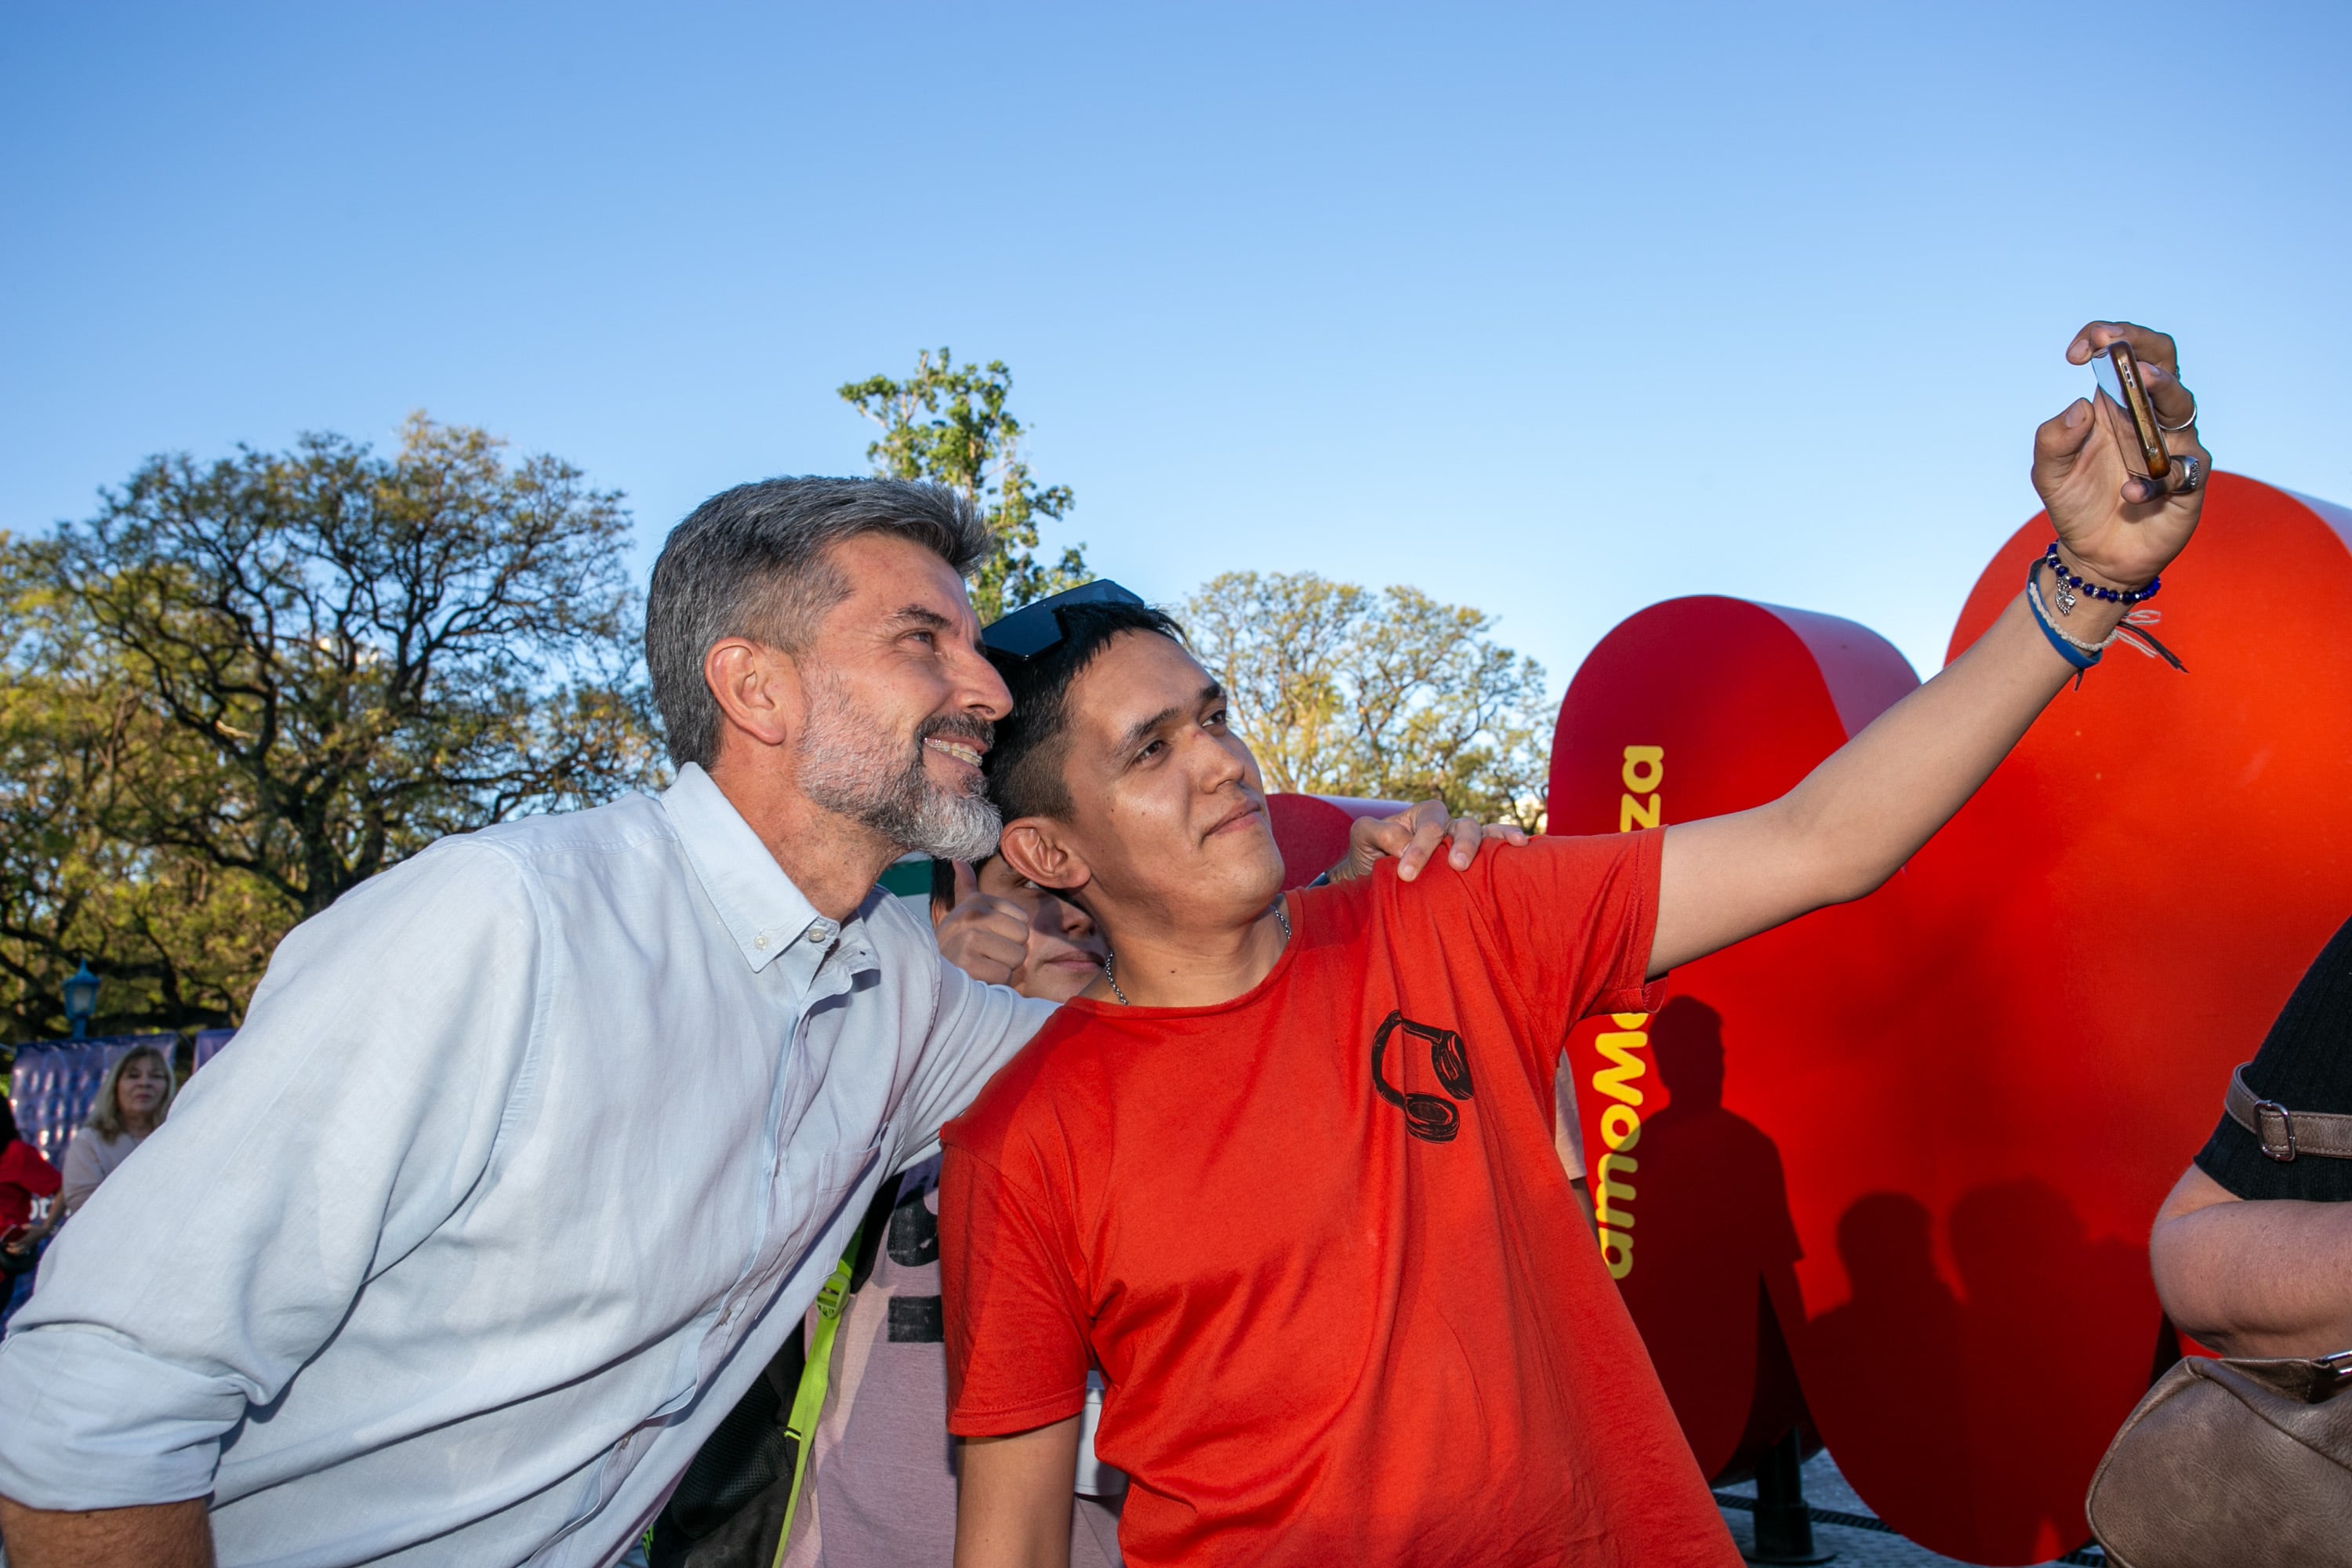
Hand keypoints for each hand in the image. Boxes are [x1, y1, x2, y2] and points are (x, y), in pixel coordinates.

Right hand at [933, 861, 1032, 986]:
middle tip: (986, 955)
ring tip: (980, 965)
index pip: (1022, 918)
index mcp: (977, 901)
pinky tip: (976, 978)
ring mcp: (969, 939)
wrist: (924, 971)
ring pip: (1016, 957)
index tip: (989, 938)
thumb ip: (965, 886)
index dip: (1010, 935)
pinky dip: (993, 983)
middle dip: (1009, 952)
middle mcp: (973, 915)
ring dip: (1001, 968)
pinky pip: (1003, 975)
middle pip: (1023, 937)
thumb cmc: (951, 943)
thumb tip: (958, 860)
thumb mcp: (960, 911)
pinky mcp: (969, 965)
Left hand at [1328, 800, 1530, 883]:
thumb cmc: (1369, 853)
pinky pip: (1494, 850)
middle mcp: (1447, 826)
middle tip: (1456, 865)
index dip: (1421, 848)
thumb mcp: (1363, 836)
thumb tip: (1406, 844)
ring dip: (1489, 844)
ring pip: (1482, 835)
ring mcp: (1461, 843)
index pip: (1429, 825)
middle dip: (1461, 844)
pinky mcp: (1472, 863)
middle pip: (1463, 826)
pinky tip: (1521, 846)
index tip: (1406, 873)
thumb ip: (1380, 832)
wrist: (1371, 876)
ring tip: (1504, 851)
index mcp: (1422, 815)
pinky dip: (1507, 842)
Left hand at [2035, 321, 2209, 591]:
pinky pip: (2181, 471)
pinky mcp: (2189, 482)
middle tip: (2114, 343)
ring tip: (2141, 381)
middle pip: (2162, 362)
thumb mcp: (2048, 472)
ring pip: (2183, 405)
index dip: (2107, 338)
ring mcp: (2173, 447)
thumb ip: (2054, 439)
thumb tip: (2080, 407)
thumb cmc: (2076, 503)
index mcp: (2115, 404)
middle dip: (2141, 344)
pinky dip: (2154, 480)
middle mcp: (2149, 417)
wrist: (2093, 555)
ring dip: (2163, 389)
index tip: (2079, 349)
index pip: (2125, 353)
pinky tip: (2128, 491)